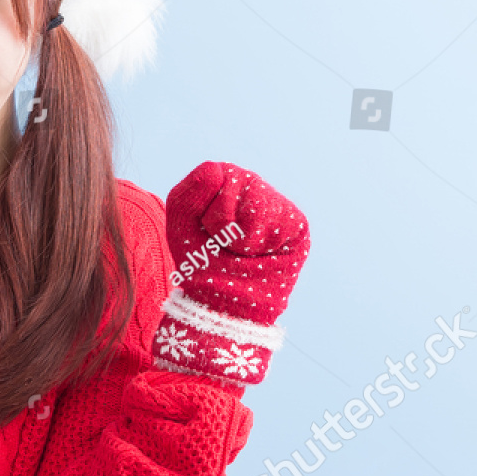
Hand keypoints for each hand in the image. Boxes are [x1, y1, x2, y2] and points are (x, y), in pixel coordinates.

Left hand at [153, 161, 309, 386]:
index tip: (202, 230)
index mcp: (223, 183)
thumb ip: (187, 193)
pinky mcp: (296, 224)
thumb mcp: (180, 226)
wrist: (223, 305)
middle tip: (222, 244)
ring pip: (257, 198)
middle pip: (235, 182)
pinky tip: (260, 254)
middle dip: (220, 220)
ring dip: (239, 234)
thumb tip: (215, 170)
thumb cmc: (201, 264)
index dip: (201, 206)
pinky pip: (274, 219)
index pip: (212, 172)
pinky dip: (259, 242)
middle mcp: (252, 187)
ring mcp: (276, 204)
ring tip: (241, 250)